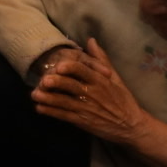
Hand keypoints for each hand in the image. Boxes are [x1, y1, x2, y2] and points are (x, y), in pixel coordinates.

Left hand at [32, 36, 151, 144]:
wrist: (131, 126)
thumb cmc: (122, 99)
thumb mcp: (115, 77)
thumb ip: (101, 59)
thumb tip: (91, 40)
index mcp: (100, 81)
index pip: (83, 71)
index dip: (71, 68)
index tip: (59, 66)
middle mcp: (92, 94)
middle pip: (71, 86)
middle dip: (56, 83)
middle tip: (43, 80)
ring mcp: (86, 109)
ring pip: (65, 102)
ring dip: (49, 99)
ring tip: (34, 94)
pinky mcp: (83, 121)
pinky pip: (65, 116)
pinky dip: (52, 112)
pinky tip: (40, 108)